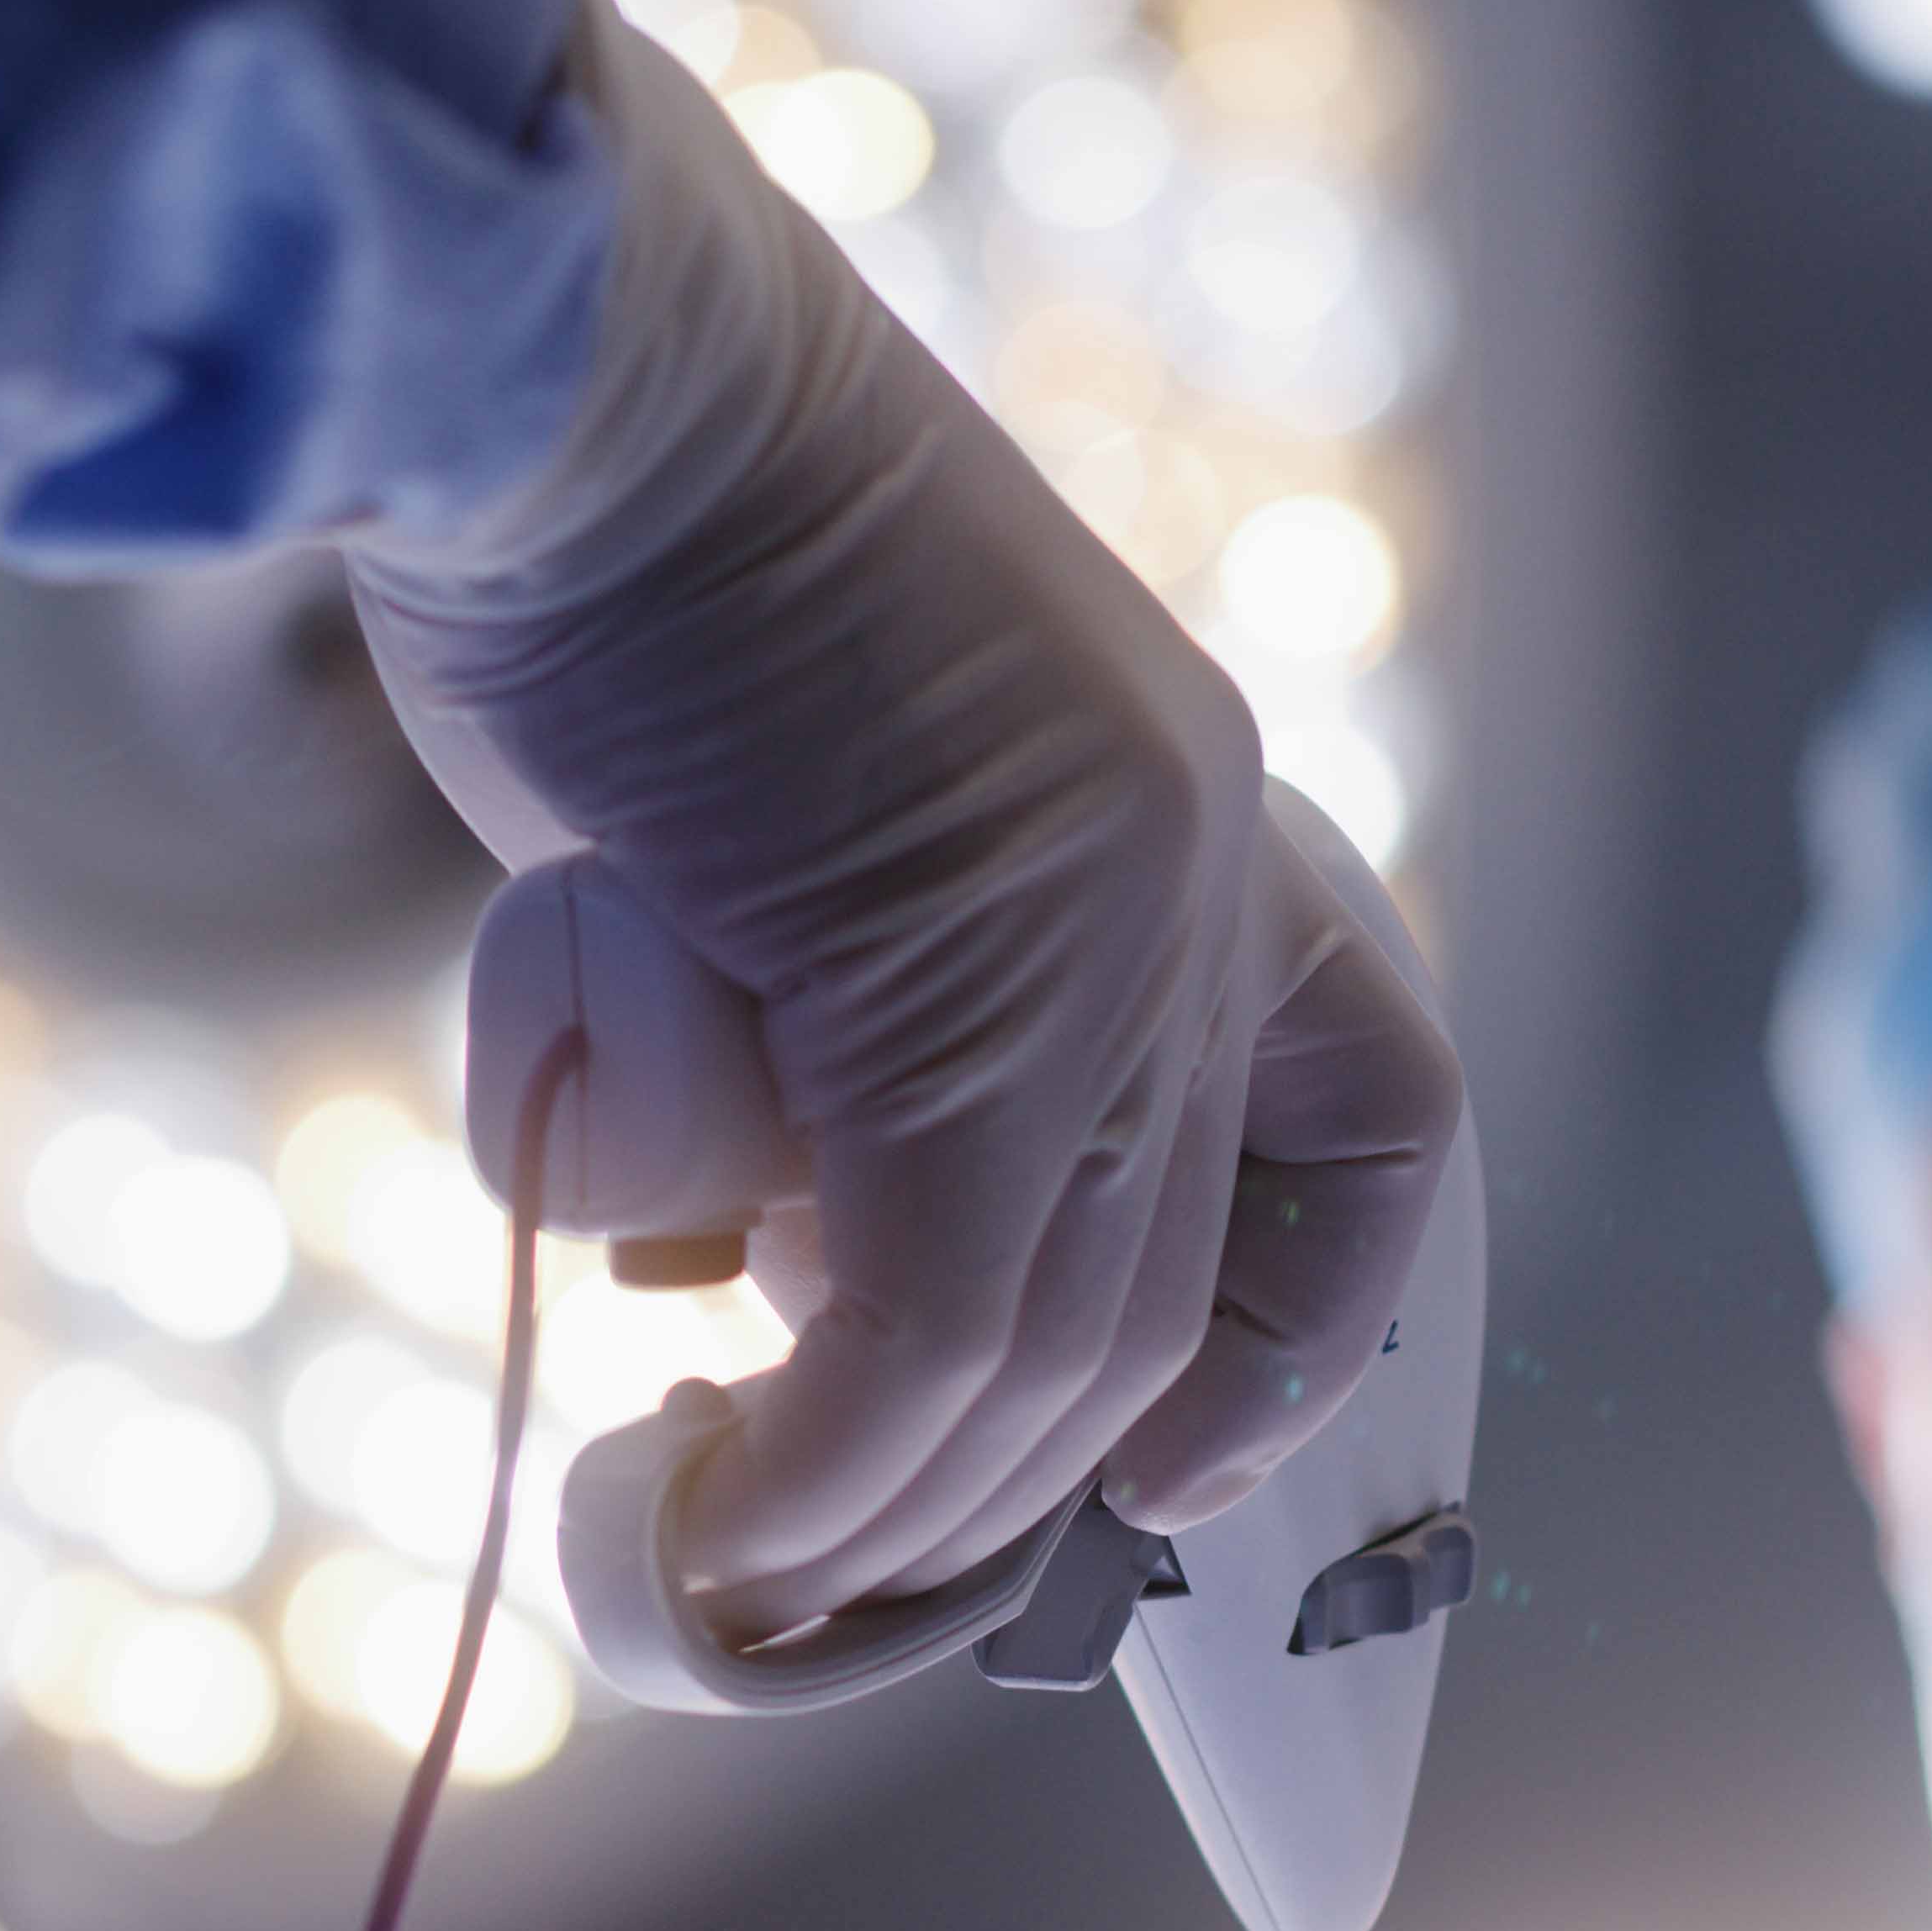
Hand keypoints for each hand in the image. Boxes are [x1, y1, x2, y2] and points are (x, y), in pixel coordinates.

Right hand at [352, 0, 1460, 1640]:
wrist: (561, 370)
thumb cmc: (639, 578)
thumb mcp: (803, 829)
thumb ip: (857, 1035)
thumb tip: (772, 1254)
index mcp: (1197, 829)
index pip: (1371, 1122)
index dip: (1299, 1341)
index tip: (1173, 1477)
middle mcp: (1196, 885)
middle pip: (1153, 1301)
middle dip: (995, 1490)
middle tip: (815, 1560)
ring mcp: (1106, 932)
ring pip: (1043, 1346)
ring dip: (876, 1509)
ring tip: (713, 1556)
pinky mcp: (963, 989)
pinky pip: (916, 1325)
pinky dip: (813, 1465)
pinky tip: (700, 1513)